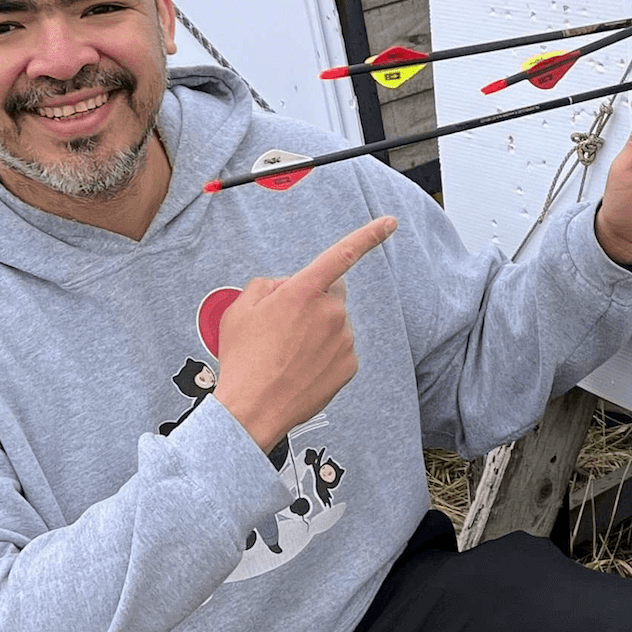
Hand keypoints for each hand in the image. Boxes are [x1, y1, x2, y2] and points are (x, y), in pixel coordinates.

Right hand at [213, 216, 397, 451]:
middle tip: (285, 323)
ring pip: (335, 322)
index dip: (369, 235)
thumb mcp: (241, 308)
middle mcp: (331, 312)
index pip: (342, 254)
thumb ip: (269, 285)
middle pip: (332, 292)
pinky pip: (340, 347)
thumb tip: (289, 287)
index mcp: (304, 292)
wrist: (253, 409)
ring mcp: (344, 340)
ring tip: (287, 352)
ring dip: (318, 329)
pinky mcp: (350, 365)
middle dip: (315, 299)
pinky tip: (301, 366)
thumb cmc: (244, 357)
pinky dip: (324, 353)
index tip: (391, 222)